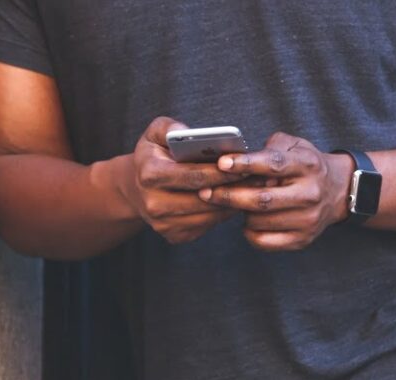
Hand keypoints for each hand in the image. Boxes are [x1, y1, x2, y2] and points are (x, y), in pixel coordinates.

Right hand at [122, 117, 245, 243]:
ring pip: (208, 216)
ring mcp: (163, 224)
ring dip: (232, 203)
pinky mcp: (174, 235)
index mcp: (150, 175)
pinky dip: (223, 215)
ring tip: (252, 189)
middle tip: (258, 179)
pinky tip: (236, 201)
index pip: (192, 175)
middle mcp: (153, 204)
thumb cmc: (154, 155)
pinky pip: (207, 226)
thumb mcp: (155, 133)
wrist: (137, 188)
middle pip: (203, 199)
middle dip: (232, 188)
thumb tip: (186, 132)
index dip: (220, 172)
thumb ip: (169, 127)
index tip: (243, 166)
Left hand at [198, 132, 353, 250]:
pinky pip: (264, 241)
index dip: (245, 164)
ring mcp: (308, 220)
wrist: (337, 191)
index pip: (273, 165)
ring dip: (240, 213)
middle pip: (262, 200)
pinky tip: (248, 221)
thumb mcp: (294, 146)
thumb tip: (237, 159)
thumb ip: (268, 147)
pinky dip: (249, 232)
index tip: (222, 164)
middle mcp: (310, 194)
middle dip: (229, 196)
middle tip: (206, 192)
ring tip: (235, 203)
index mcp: (307, 165)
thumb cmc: (304, 165)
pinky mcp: (302, 239)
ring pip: (259, 221)